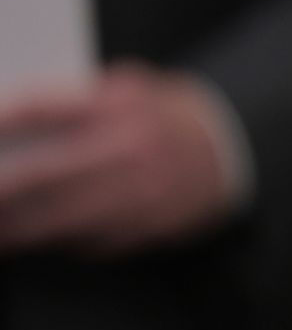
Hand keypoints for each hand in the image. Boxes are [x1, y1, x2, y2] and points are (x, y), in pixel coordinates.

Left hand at [0, 62, 240, 254]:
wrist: (231, 152)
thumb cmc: (168, 118)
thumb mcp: (131, 88)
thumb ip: (78, 98)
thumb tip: (10, 121)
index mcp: (122, 105)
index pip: (40, 111)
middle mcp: (131, 149)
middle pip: (41, 175)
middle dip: (1, 192)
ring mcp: (141, 194)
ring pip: (59, 219)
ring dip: (16, 228)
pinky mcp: (149, 228)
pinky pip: (89, 241)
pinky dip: (58, 241)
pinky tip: (36, 238)